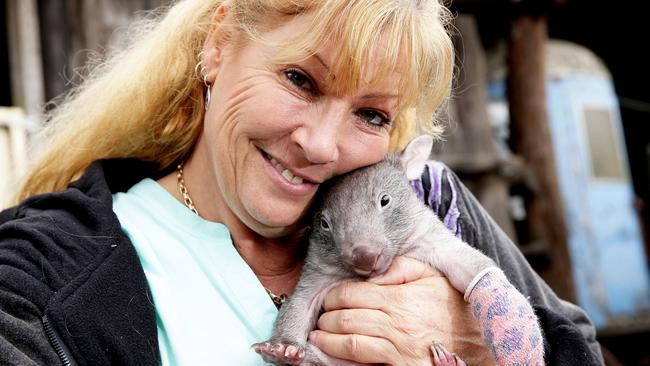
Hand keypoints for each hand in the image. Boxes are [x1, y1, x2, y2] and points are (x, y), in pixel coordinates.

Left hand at [308, 256, 494, 365]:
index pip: (351, 294)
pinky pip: (362, 361)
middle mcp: (395, 322)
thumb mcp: (434, 277)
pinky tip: (332, 351)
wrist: (481, 343)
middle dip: (326, 317)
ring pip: (348, 342)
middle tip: (322, 316)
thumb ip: (402, 267)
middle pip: (345, 317)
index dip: (333, 296)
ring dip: (327, 338)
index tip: (328, 298)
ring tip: (318, 335)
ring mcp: (396, 348)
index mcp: (400, 297)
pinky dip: (341, 355)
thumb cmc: (454, 308)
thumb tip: (373, 273)